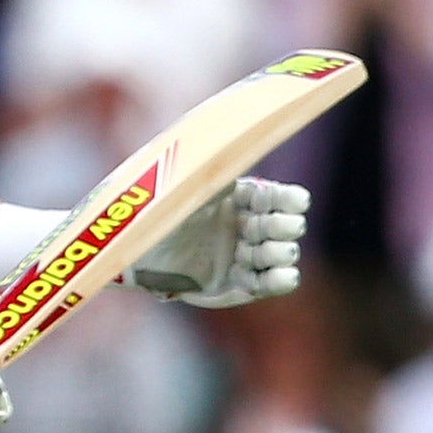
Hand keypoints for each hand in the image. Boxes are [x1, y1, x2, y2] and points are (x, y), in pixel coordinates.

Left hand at [129, 177, 308, 308]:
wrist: (137, 252)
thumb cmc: (160, 215)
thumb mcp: (185, 190)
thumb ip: (213, 174)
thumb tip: (241, 149)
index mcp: (240, 198)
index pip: (277, 197)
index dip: (287, 199)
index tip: (296, 200)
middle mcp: (248, 226)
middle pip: (283, 225)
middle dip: (283, 226)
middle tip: (273, 227)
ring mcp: (245, 255)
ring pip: (279, 254)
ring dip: (278, 252)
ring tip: (267, 251)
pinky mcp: (239, 283)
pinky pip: (268, 283)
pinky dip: (279, 280)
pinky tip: (285, 275)